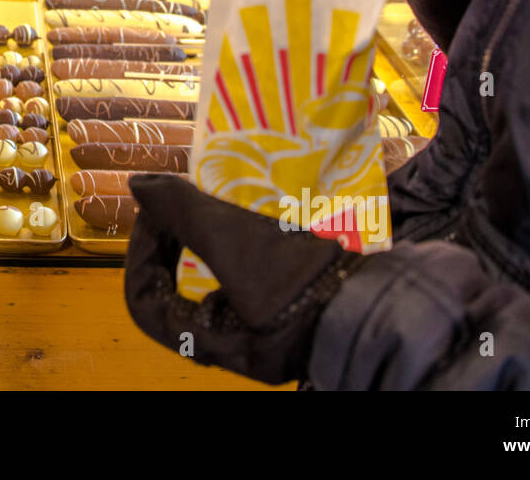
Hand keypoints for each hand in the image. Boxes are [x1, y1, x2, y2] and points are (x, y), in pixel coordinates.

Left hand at [124, 174, 358, 384]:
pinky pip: (254, 271)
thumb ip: (185, 211)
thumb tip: (139, 186)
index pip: (147, 303)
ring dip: (214, 236)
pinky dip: (247, 239)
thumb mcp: (237, 241)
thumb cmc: (305, 282)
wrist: (389, 300)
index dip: (141, 255)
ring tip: (218, 199)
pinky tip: (255, 211)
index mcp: (216, 342)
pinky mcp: (294, 302)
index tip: (152, 212)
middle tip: (184, 202)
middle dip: (179, 241)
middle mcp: (238, 341)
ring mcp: (269, 324)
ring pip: (219, 277)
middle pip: (182, 289)